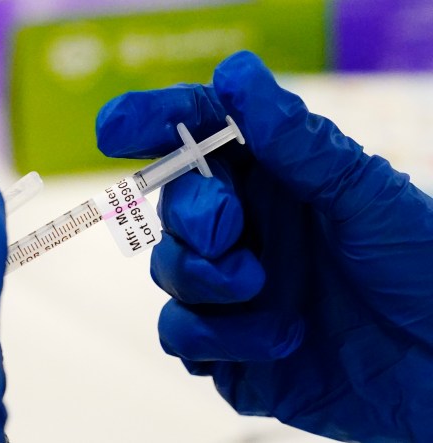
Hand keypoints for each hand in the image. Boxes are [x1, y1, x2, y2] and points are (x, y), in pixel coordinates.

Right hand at [96, 51, 432, 441]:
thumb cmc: (423, 270)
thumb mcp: (367, 197)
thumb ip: (296, 143)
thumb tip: (234, 73)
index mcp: (276, 180)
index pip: (199, 136)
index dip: (151, 122)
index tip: (114, 127)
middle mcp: (248, 231)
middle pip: (174, 206)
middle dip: (193, 215)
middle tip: (230, 227)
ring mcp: (234, 291)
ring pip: (169, 271)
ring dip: (206, 278)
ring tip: (261, 288)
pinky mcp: (228, 350)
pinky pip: (181, 337)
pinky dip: (217, 339)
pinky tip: (278, 341)